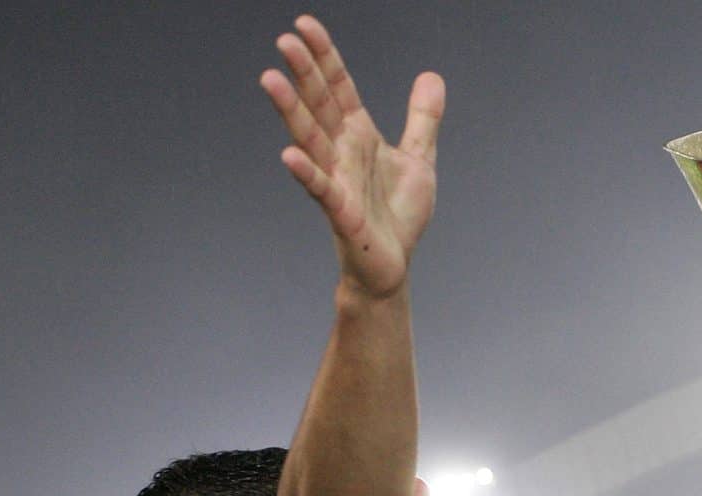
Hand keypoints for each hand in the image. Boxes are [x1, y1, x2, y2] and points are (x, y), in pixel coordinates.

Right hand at [259, 16, 442, 297]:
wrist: (392, 265)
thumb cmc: (398, 215)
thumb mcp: (419, 159)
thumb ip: (422, 119)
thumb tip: (430, 76)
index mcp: (358, 135)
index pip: (338, 87)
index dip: (324, 56)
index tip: (305, 25)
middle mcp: (342, 152)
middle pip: (318, 105)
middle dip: (303, 73)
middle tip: (285, 40)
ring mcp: (337, 180)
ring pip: (310, 139)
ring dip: (290, 110)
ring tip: (270, 79)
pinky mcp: (341, 212)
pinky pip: (321, 189)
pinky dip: (306, 172)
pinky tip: (290, 155)